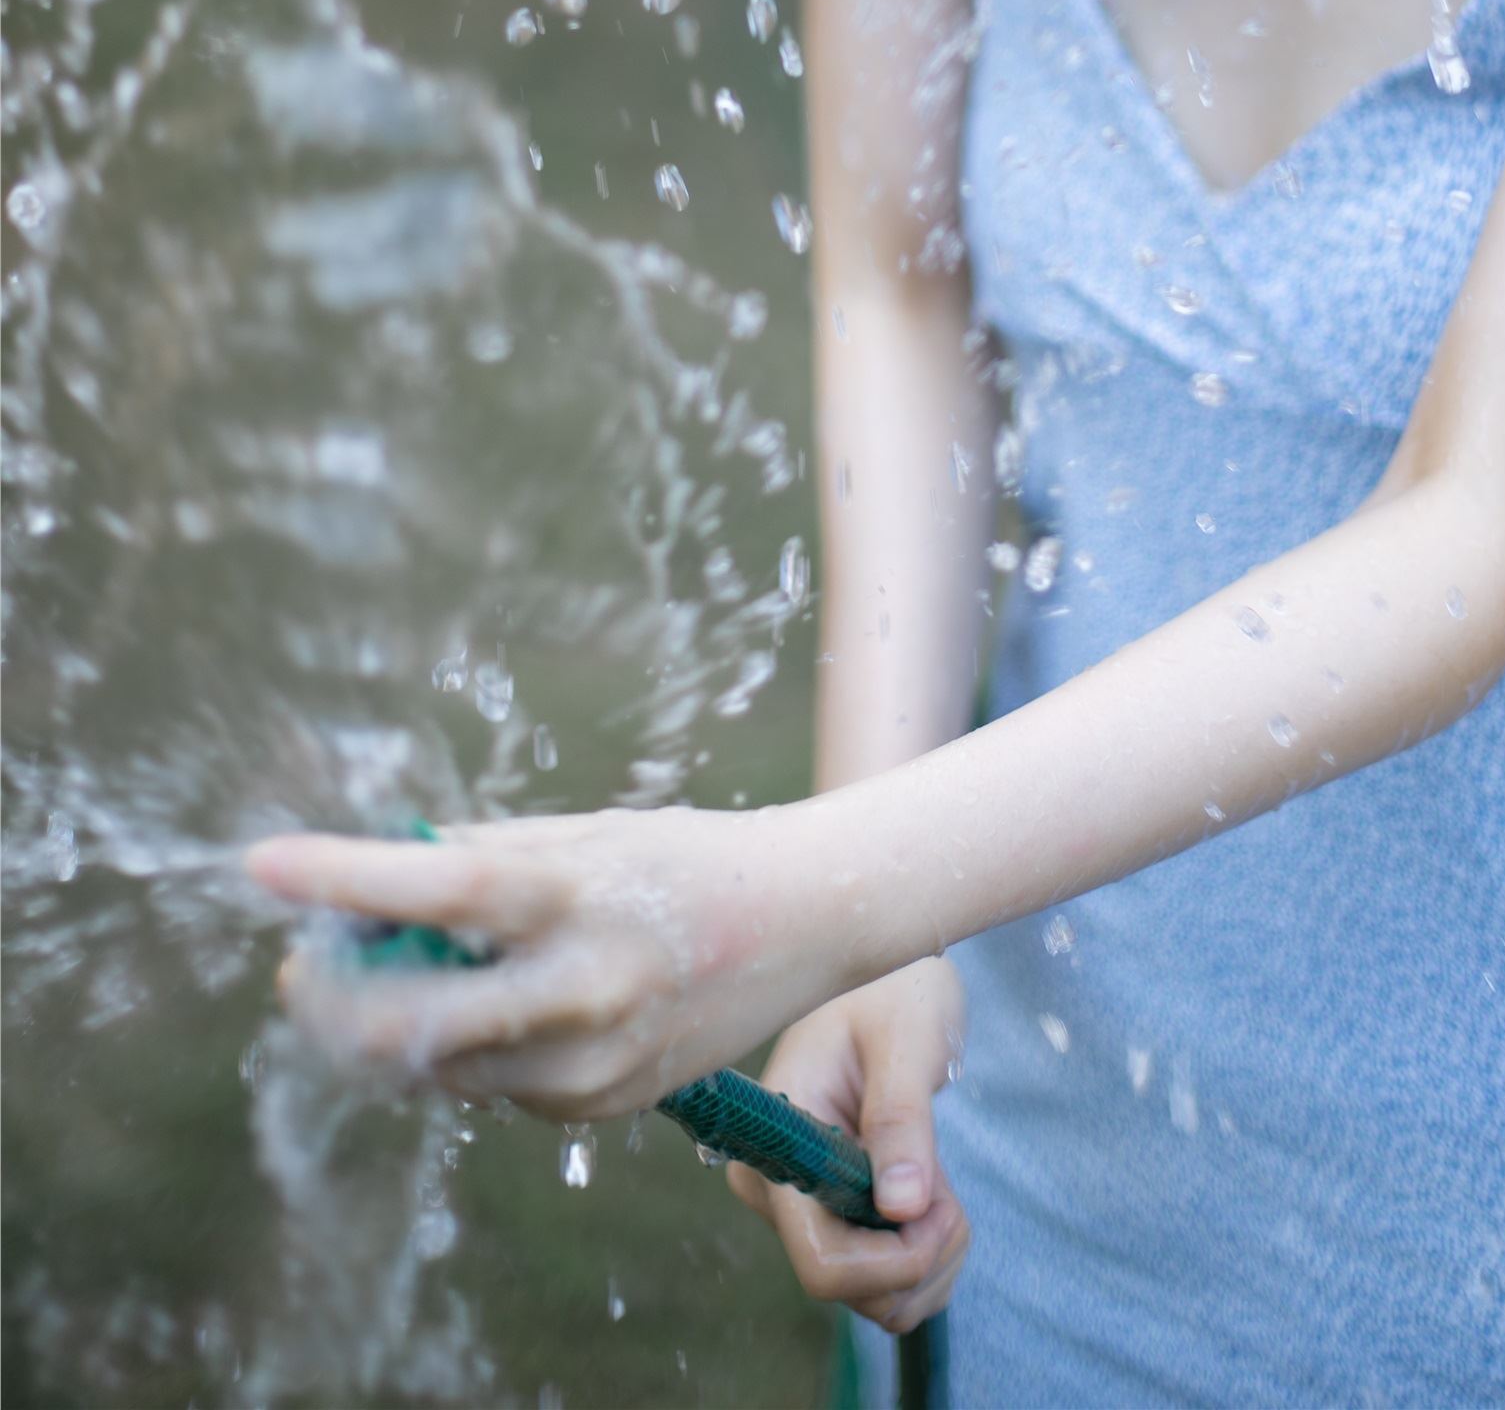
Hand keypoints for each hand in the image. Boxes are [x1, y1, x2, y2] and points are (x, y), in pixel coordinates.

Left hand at [243, 803, 839, 1123]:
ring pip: (437, 1066)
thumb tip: (378, 878)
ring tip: (396, 972)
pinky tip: (492, 1004)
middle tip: (308, 962)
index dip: (340, 880)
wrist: (804, 922)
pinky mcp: (596, 1106)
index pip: (436, 894)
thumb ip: (480, 859)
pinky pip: (492, 1085)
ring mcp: (588, 1063)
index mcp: (577, 897)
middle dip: (334, 999)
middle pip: (409, 1022)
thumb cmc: (682, 858)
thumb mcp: (583, 834)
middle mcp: (581, 990)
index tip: (262, 865)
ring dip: (390, 1025)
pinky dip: (465, 1046)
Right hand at [726, 959, 969, 1338]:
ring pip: (876, 1297)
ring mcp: (805, 1210)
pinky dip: (928, 1257)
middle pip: (851, 1287)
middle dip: (919, 1256)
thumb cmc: (894, 992)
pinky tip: (936, 1201)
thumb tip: (902, 1207)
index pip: (821, 1260)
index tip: (939, 1207)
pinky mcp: (836, 1219)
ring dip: (931, 1260)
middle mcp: (778, 1192)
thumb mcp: (905, 1041)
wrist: (893, 983)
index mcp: (775, 1150)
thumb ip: (901, 1120)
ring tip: (946, 1189)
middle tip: (950, 1192)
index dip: (891, 1261)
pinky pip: (888, 1282)